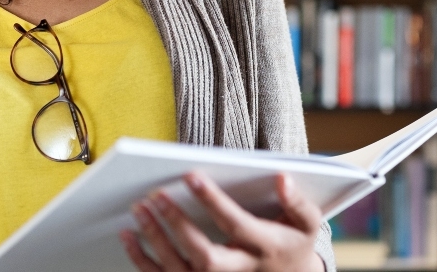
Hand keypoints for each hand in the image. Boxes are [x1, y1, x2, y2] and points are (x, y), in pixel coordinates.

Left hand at [119, 171, 325, 271]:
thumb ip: (297, 202)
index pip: (236, 224)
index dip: (213, 201)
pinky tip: (129, 236)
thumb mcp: (307, 224)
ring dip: (155, 241)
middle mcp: (241, 271)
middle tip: (155, 195)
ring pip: (181, 271)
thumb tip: (282, 178)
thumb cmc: (294, 245)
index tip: (190, 175)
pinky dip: (143, 260)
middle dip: (178, 226)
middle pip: (205, 256)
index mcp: (266, 249)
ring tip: (138, 209)